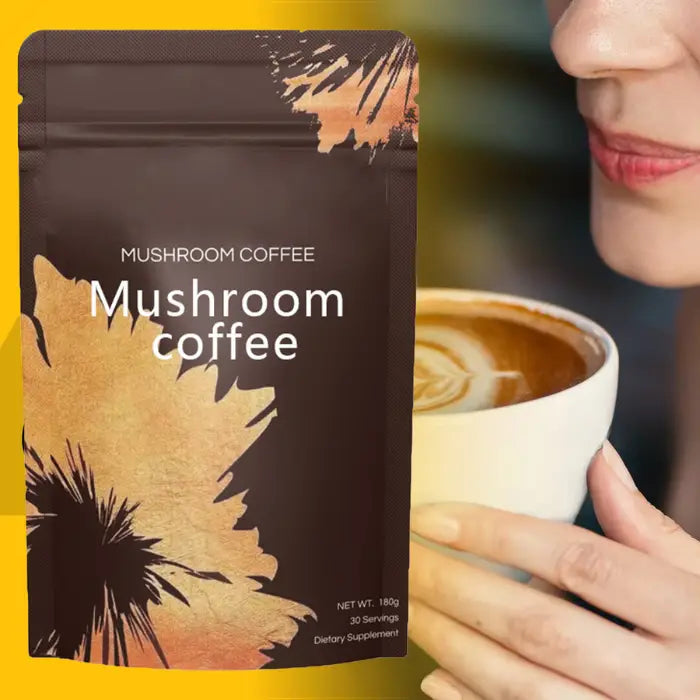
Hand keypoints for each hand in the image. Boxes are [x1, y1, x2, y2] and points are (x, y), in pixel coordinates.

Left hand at [408, 443, 699, 699]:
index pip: (577, 560)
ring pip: (523, 686)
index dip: (496, 535)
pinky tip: (436, 676)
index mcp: (688, 613)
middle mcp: (661, 678)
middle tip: (404, 560)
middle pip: (537, 625)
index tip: (434, 517)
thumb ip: (648, 525)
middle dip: (456, 589)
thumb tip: (598, 456)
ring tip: (408, 607)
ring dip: (453, 643)